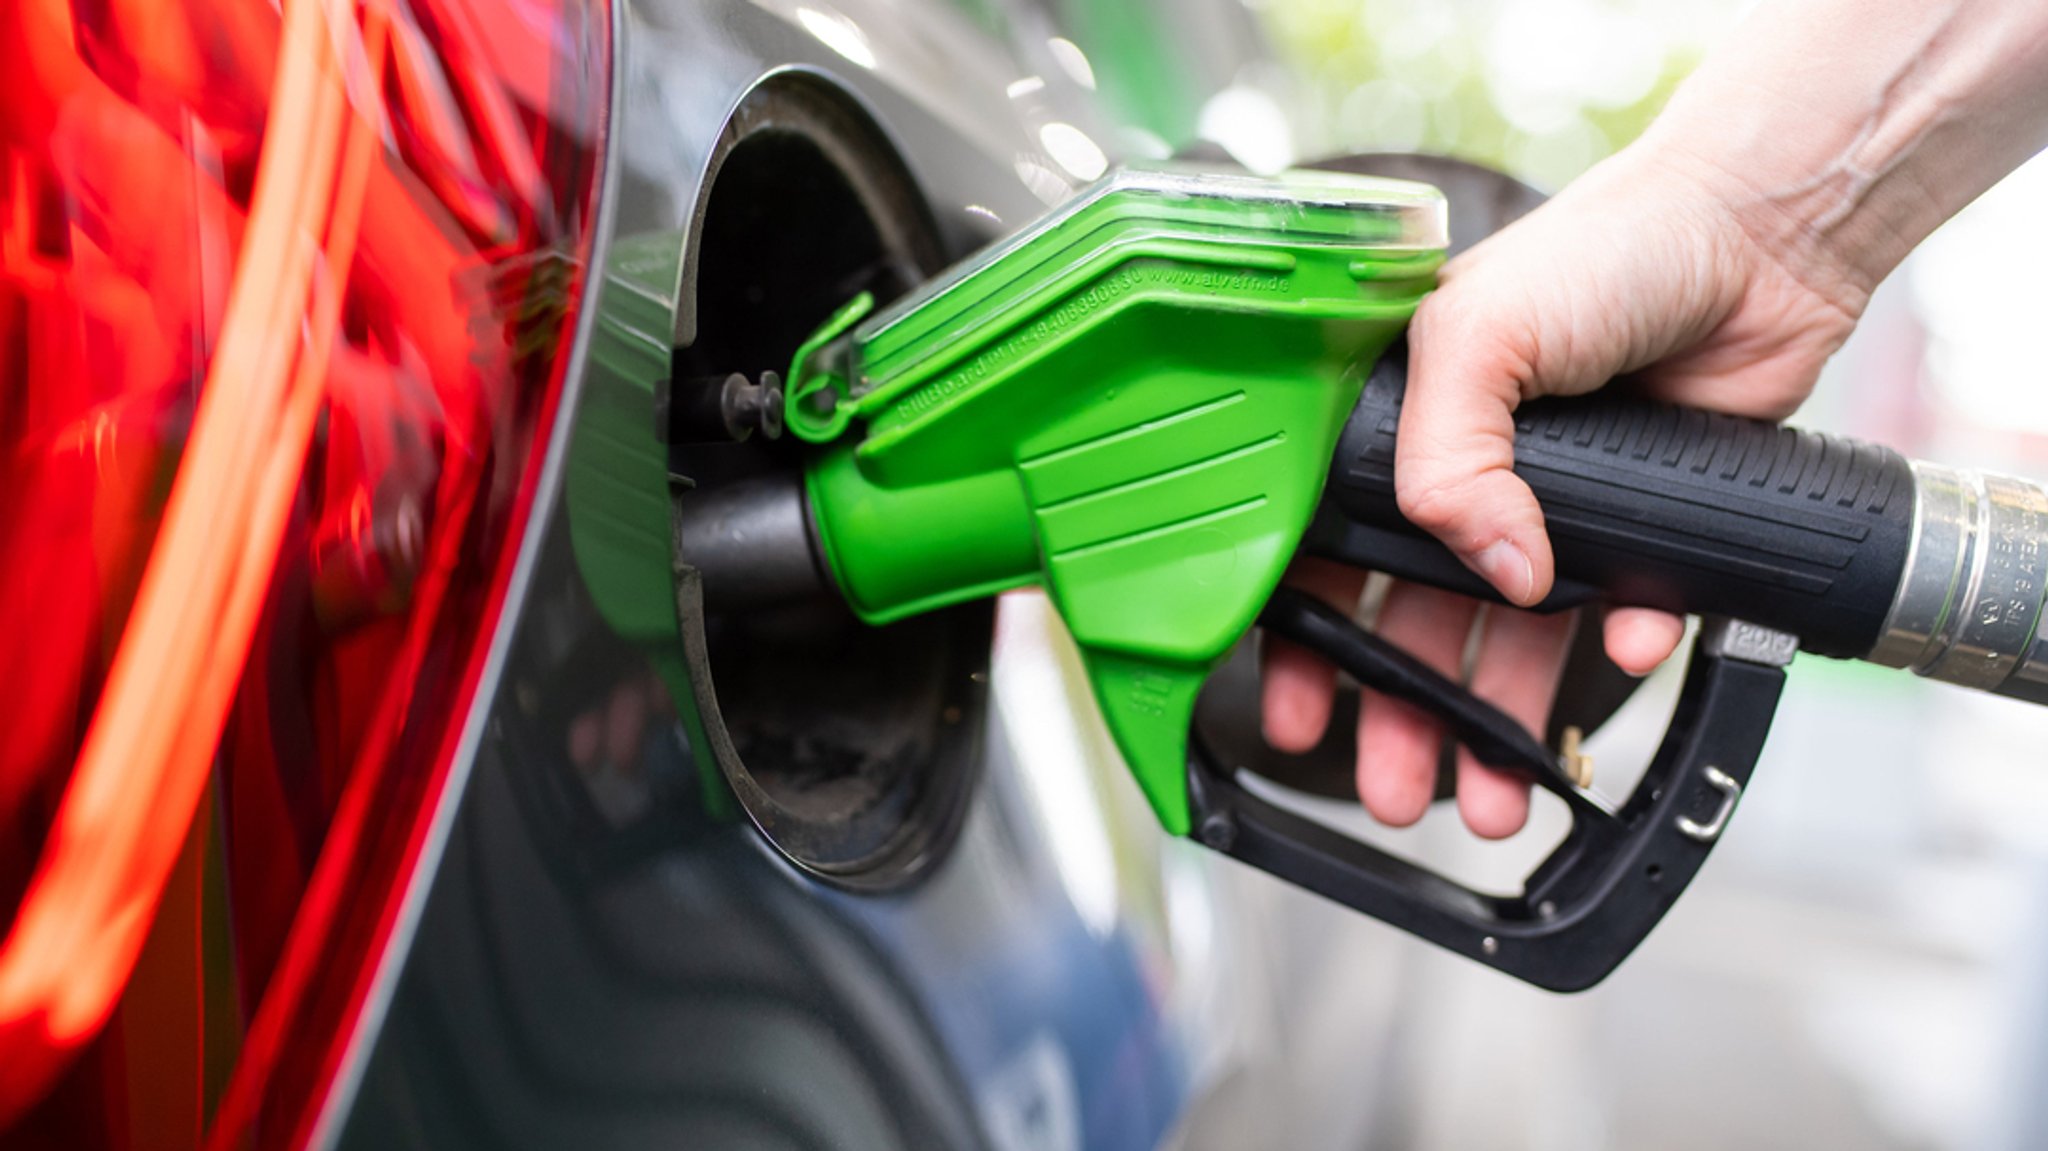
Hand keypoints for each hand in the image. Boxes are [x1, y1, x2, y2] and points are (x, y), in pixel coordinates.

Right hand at [1262, 142, 1864, 837]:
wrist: (1758, 240)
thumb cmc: (1605, 248)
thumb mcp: (1478, 332)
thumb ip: (1446, 461)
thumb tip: (1494, 575)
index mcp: (1389, 423)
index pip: (1323, 551)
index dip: (1307, 639)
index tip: (1298, 715)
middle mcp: (1463, 473)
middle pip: (1409, 622)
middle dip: (1401, 715)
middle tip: (1398, 790)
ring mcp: (1548, 503)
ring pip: (1506, 642)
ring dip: (1497, 721)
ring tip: (1495, 793)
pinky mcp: (1633, 525)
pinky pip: (1616, 616)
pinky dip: (1620, 647)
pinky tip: (1624, 655)